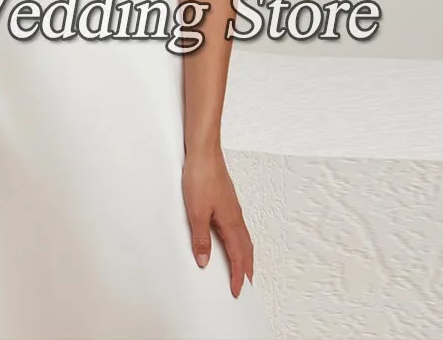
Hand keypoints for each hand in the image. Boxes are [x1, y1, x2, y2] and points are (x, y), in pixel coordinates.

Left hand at [181, 147, 253, 296]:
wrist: (203, 150)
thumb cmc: (201, 175)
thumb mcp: (196, 212)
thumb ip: (201, 238)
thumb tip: (204, 262)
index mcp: (230, 222)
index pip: (238, 257)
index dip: (238, 276)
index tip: (237, 292)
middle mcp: (235, 216)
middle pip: (246, 249)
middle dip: (247, 269)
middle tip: (245, 286)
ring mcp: (232, 207)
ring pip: (243, 238)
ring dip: (244, 255)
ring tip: (241, 267)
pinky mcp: (226, 200)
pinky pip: (236, 227)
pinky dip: (237, 240)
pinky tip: (229, 238)